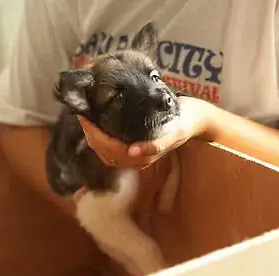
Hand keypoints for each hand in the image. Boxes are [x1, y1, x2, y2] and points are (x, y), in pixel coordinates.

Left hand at [77, 96, 213, 169]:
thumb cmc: (185, 122)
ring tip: (87, 117)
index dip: (94, 134)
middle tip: (81, 113)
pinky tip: (96, 124)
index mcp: (143, 156)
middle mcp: (137, 159)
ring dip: (93, 136)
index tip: (84, 116)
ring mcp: (136, 156)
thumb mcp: (173, 132)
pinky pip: (112, 148)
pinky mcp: (135, 149)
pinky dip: (101, 137)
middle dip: (90, 134)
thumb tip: (133, 152)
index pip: (109, 148)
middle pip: (104, 151)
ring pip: (105, 151)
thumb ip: (155, 145)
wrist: (196, 120)